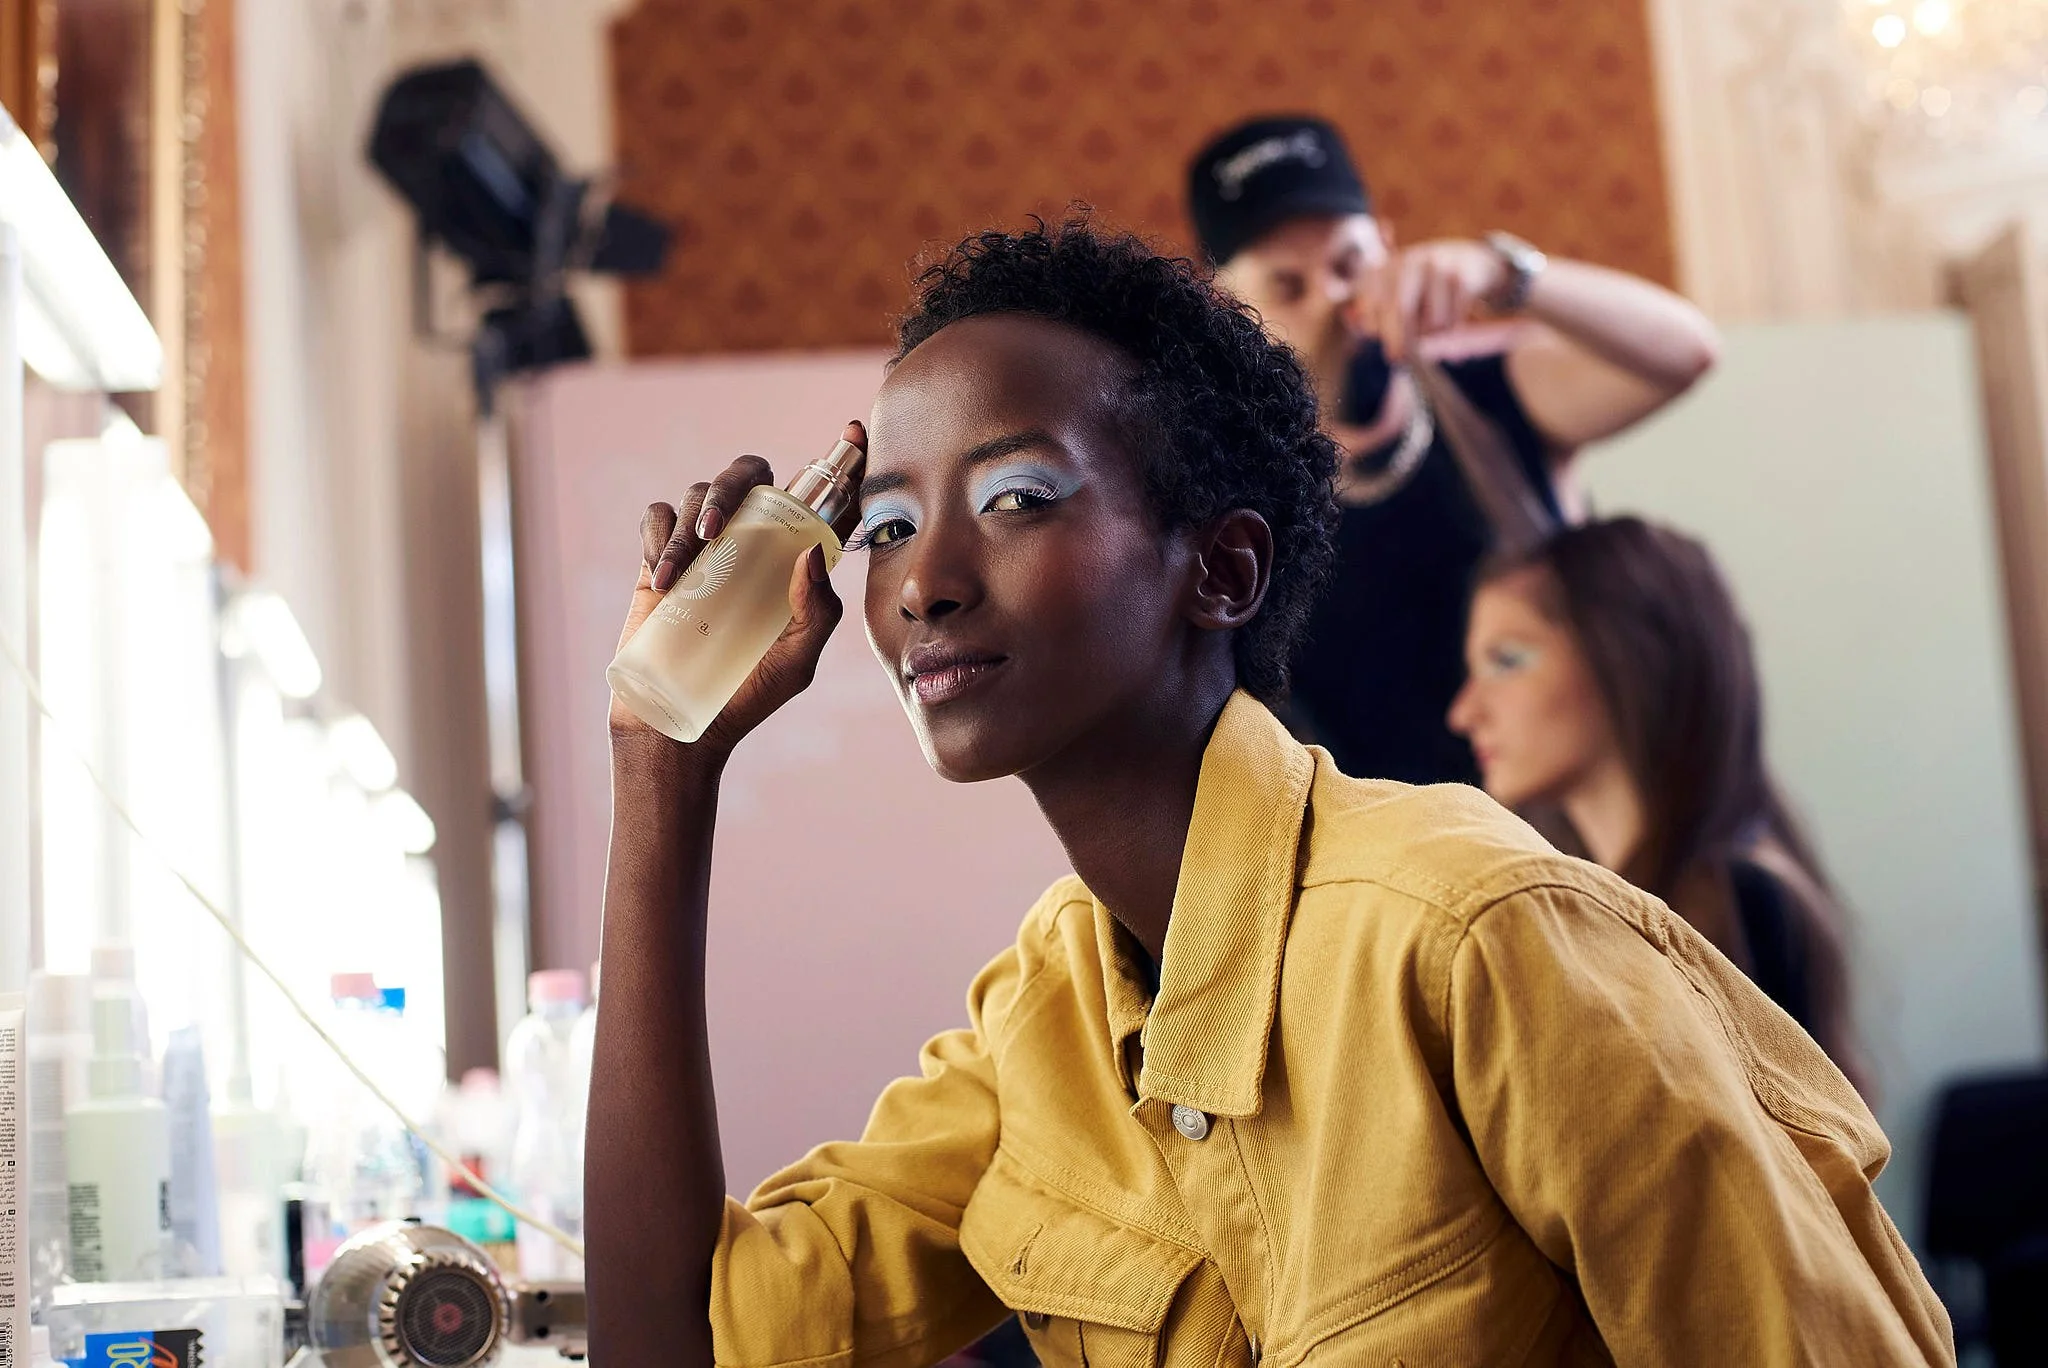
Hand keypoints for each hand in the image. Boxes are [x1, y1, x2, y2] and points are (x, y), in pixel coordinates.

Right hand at [609, 422, 867, 758]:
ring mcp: (704, 550)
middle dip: (732, 483)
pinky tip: (663, 575)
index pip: (818, 500)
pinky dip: (659, 534)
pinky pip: (658, 517)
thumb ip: (816, 613)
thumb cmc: (747, 697)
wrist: (678, 726)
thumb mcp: (796, 662)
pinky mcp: (661, 560)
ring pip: (698, 492)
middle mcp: (751, 545)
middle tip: (718, 526)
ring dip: (690, 520)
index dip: (838, 463)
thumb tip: (809, 553)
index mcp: (791, 561)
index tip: (853, 433)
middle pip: (747, 475)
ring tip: (684, 569)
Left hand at [1357, 238, 1511, 362]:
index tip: (1374, 334)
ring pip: (1431, 322)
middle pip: (1400, 310)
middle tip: (1398, 359)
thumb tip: (1355, 323)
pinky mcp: (1463, 278)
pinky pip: (1453, 320)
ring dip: (1431, 334)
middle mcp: (1410, 261)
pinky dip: (1451, 327)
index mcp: (1387, 266)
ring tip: (1432, 322)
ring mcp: (1439, 267)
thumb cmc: (1423, 288)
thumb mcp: (1394, 293)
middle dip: (1398, 340)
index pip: (1371, 301)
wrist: (1471, 261)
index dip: (1372, 324)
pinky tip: (1452, 313)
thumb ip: (1371, 311)